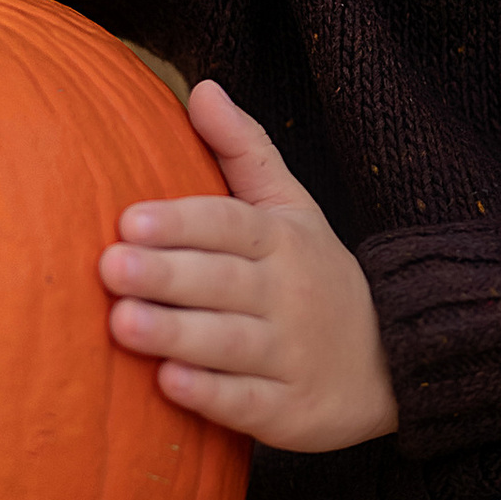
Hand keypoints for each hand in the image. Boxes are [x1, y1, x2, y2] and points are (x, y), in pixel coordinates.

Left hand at [100, 80, 398, 453]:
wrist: (390, 363)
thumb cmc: (314, 277)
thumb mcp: (292, 207)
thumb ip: (244, 151)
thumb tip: (201, 87)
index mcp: (282, 240)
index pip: (230, 224)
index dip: (182, 222)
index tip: (129, 219)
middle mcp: (289, 296)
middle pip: (223, 282)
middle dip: (167, 274)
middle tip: (110, 266)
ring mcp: (292, 356)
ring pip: (230, 343)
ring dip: (176, 333)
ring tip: (122, 323)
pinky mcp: (291, 412)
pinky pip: (248, 403)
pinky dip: (212, 396)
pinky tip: (168, 385)